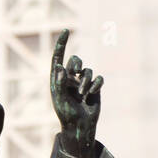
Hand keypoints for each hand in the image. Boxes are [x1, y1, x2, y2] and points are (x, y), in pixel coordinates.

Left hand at [50, 29, 102, 157]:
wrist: (80, 127)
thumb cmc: (67, 115)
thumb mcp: (60, 99)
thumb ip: (60, 83)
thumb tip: (59, 66)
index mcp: (58, 79)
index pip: (58, 58)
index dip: (62, 44)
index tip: (66, 30)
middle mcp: (70, 79)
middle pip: (76, 61)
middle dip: (77, 65)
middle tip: (75, 74)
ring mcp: (83, 83)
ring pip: (88, 70)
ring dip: (86, 81)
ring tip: (82, 94)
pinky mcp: (95, 88)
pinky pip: (99, 78)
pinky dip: (96, 85)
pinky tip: (92, 95)